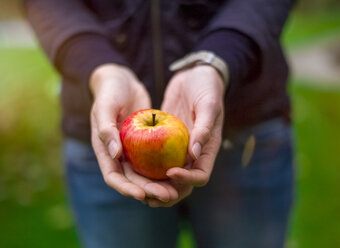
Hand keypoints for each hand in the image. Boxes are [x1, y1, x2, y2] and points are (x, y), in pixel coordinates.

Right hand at [90, 64, 178, 202]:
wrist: (121, 81)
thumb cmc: (110, 92)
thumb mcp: (105, 106)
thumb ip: (106, 129)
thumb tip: (115, 155)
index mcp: (104, 150)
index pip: (113, 177)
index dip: (126, 188)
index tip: (142, 194)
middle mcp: (118, 155)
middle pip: (133, 180)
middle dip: (149, 191)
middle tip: (168, 196)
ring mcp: (132, 150)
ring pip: (146, 173)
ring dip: (159, 184)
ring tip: (176, 191)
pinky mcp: (145, 144)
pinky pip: (155, 160)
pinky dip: (164, 168)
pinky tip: (180, 172)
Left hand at [148, 64, 224, 206]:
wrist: (196, 74)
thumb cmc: (207, 87)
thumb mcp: (208, 104)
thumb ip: (204, 128)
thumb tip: (194, 154)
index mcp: (208, 148)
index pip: (200, 175)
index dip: (186, 180)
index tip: (170, 173)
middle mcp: (194, 153)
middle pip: (183, 183)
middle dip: (167, 191)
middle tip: (149, 195)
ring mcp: (180, 148)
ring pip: (168, 174)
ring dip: (155, 184)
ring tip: (138, 190)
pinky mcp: (167, 140)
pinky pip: (157, 158)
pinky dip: (147, 167)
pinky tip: (132, 168)